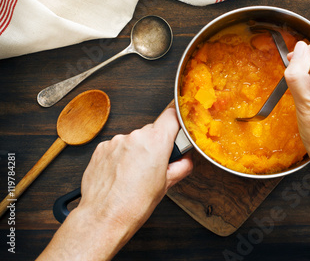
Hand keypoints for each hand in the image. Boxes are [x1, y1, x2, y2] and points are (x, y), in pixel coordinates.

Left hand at [78, 106, 192, 231]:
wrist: (105, 217)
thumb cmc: (134, 204)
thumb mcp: (167, 185)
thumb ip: (181, 166)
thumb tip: (185, 159)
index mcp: (156, 142)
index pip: (172, 115)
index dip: (177, 120)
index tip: (179, 127)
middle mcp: (135, 137)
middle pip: (152, 130)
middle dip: (156, 144)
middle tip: (156, 165)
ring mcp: (116, 142)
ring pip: (134, 140)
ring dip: (137, 151)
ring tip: (134, 174)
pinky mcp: (101, 148)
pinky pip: (117, 147)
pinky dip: (121, 157)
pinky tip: (121, 174)